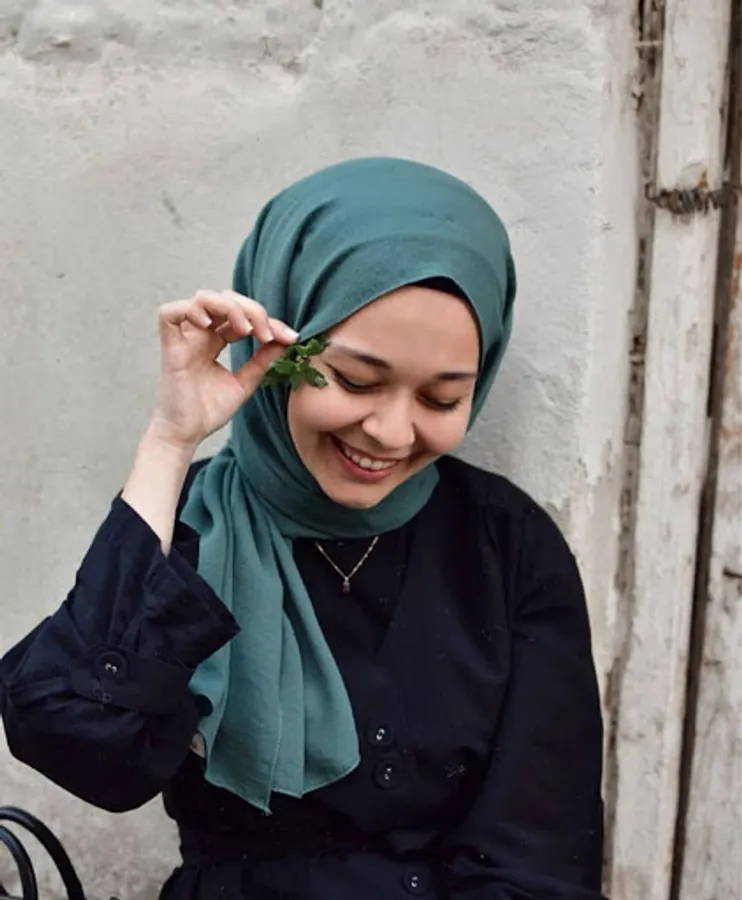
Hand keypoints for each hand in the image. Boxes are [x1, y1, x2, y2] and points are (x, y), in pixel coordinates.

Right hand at [146, 290, 297, 451]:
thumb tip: (287, 339)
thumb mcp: (245, 382)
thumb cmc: (208, 412)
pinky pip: (169, 314)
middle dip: (252, 310)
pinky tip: (209, 324)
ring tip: (246, 330)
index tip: (289, 337)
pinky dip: (190, 310)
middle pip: (225, 300)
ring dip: (230, 308)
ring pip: (202, 299)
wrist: (187, 435)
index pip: (242, 316)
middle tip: (268, 334)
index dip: (267, 320)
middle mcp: (199, 335)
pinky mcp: (170, 348)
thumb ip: (263, 360)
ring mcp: (184, 339)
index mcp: (215, 341)